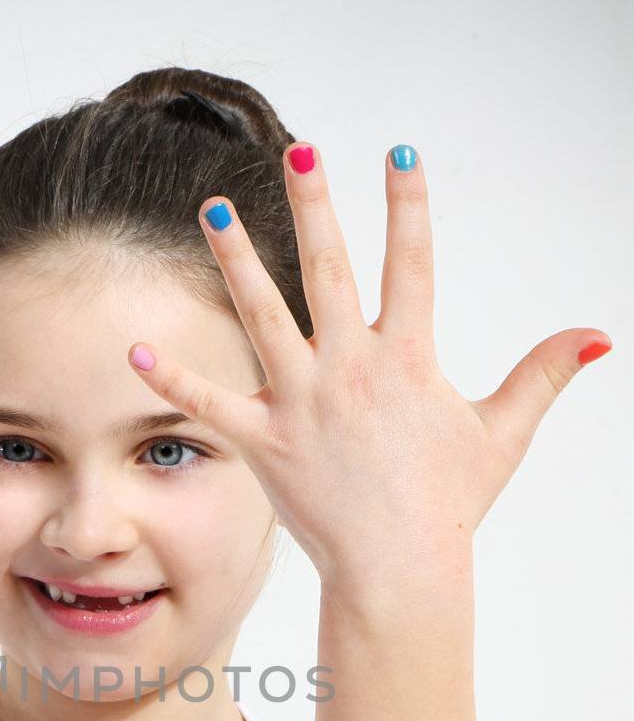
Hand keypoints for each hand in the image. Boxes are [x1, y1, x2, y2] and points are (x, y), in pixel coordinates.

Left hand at [127, 143, 611, 596]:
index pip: (411, 267)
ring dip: (237, 257)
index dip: (408, 210)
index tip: (401, 156)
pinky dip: (170, 377)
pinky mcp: (262, 441)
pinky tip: (133, 348)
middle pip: (329, 271)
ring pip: (262, 315)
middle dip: (315, 206)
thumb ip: (543, 375)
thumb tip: (600, 336)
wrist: (398, 569)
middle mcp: (351, 369)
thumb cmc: (447, 504)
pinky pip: (208, 402)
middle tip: (299, 151)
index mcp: (407, 361)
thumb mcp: (501, 434)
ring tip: (211, 207)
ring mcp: (301, 402)